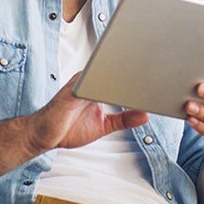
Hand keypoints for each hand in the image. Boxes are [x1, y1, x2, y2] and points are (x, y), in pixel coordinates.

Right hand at [25, 74, 148, 153]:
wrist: (43, 136)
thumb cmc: (69, 128)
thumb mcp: (104, 126)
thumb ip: (123, 119)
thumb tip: (145, 115)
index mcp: (95, 84)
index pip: (119, 75)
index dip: (137, 74)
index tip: (158, 73)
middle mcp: (88, 79)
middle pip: (115, 70)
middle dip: (135, 69)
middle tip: (159, 67)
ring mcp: (80, 83)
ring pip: (106, 73)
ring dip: (124, 73)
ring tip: (146, 73)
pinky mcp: (73, 92)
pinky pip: (92, 84)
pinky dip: (107, 85)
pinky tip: (123, 88)